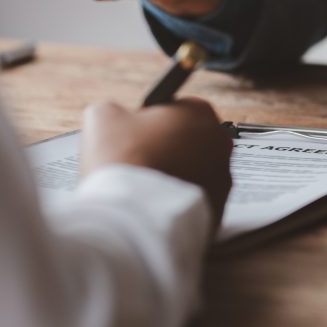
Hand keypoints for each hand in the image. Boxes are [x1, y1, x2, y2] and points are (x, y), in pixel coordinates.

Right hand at [81, 99, 232, 227]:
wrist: (134, 218)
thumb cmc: (125, 162)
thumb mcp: (104, 116)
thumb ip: (113, 108)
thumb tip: (114, 117)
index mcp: (199, 112)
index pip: (174, 109)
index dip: (149, 122)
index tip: (133, 135)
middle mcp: (220, 144)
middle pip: (186, 142)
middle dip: (163, 150)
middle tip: (135, 162)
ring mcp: (223, 181)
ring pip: (192, 173)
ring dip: (170, 177)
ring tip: (141, 188)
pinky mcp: (218, 211)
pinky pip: (192, 202)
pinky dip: (175, 204)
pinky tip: (152, 207)